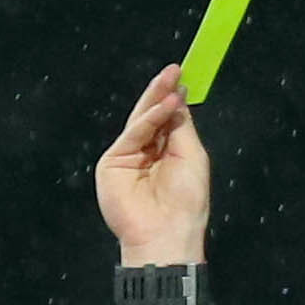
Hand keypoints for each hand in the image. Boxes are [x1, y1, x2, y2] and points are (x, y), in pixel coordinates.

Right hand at [97, 65, 210, 264]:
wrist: (165, 233)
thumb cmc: (185, 203)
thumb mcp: (192, 156)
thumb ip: (181, 126)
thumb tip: (178, 97)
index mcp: (166, 155)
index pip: (167, 120)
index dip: (173, 98)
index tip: (182, 76)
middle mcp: (146, 154)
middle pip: (151, 116)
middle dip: (162, 92)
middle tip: (173, 70)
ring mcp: (128, 157)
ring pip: (140, 121)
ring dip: (156, 99)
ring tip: (171, 82)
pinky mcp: (112, 162)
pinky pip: (131, 134)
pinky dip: (148, 119)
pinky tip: (164, 106)